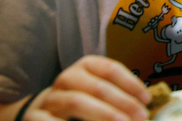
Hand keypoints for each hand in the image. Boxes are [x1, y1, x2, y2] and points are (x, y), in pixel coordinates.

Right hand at [24, 55, 149, 120]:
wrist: (42, 113)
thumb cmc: (83, 102)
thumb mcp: (99, 92)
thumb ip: (120, 96)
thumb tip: (147, 107)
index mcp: (86, 66)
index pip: (111, 70)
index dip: (131, 84)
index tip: (147, 100)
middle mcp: (67, 78)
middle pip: (97, 87)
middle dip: (122, 103)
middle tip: (140, 116)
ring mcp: (51, 98)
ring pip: (76, 103)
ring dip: (103, 115)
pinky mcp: (34, 118)